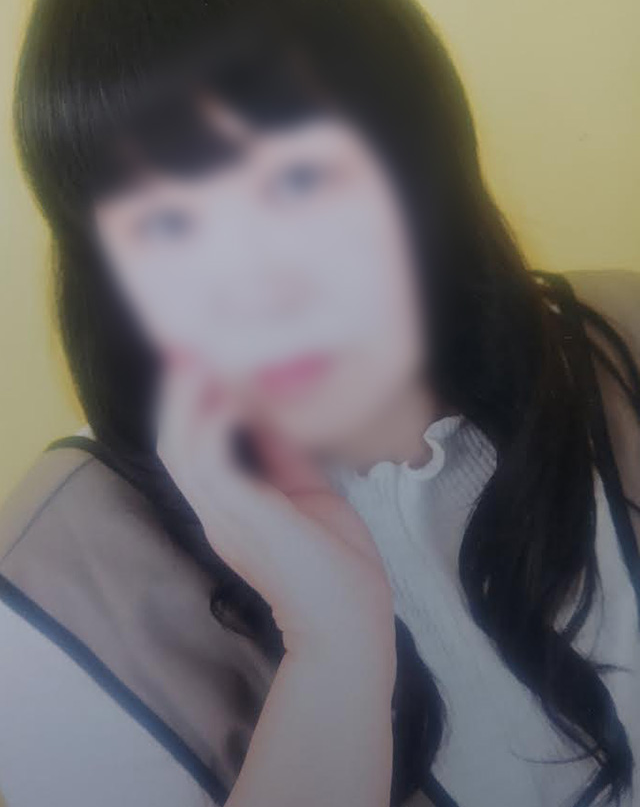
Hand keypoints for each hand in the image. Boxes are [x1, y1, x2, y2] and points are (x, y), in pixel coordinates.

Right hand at [155, 360, 395, 659]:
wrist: (352, 623)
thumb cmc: (337, 566)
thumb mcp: (309, 495)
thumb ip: (285, 457)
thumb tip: (269, 413)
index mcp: (231, 510)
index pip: (194, 452)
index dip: (190, 407)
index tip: (202, 361)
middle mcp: (217, 513)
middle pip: (174, 445)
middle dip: (177, 395)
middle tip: (186, 349)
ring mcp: (224, 517)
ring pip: (180, 451)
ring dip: (186, 402)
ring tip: (198, 360)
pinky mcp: (242, 518)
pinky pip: (210, 464)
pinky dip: (214, 426)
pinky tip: (228, 399)